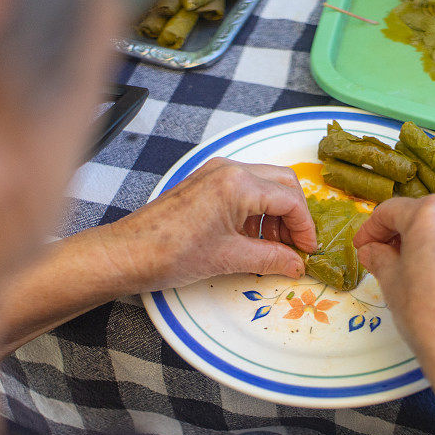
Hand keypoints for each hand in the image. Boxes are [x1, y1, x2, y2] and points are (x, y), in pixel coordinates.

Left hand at [102, 157, 316, 292]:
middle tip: (296, 246)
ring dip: (277, 213)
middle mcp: (229, 169)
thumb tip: (297, 264)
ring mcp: (215, 172)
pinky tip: (254, 237)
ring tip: (275, 247)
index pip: (290, 199)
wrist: (126, 254)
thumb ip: (271, 258)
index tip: (308, 251)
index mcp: (238, 184)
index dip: (305, 227)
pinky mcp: (205, 181)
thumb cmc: (172, 254)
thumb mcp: (229, 259)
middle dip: (295, 215)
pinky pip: (245, 188)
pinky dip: (257, 210)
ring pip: (265, 184)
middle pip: (283, 182)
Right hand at [353, 195, 434, 353]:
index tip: (362, 245)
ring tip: (408, 267)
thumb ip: (379, 257)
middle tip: (380, 254)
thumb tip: (372, 251)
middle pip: (421, 215)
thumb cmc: (425, 311)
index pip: (390, 211)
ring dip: (424, 241)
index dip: (370, 228)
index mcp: (430, 214)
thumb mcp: (390, 281)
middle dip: (398, 233)